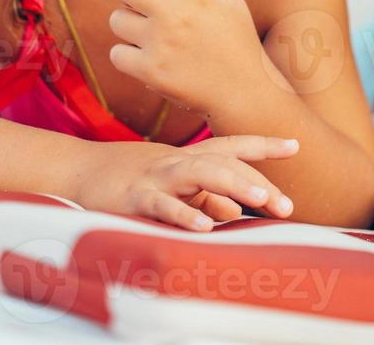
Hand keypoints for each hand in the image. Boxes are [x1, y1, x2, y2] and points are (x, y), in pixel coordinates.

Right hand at [71, 135, 298, 230]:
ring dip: (234, 186)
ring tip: (261, 202)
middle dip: (258, 182)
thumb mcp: (173, 185)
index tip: (296, 145)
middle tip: (287, 205)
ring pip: (200, 174)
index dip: (264, 145)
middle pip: (225, 163)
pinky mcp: (135, 198)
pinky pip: (164, 206)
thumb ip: (204, 197)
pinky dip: (184, 215)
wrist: (77, 170)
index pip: (233, 146)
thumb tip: (236, 213)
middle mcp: (178, 161)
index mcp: (189, 157)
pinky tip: (205, 227)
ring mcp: (157, 177)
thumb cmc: (131, 180)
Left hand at [109, 0, 265, 115]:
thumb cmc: (235, 42)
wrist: (243, 92)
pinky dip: (129, 55)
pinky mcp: (151, 72)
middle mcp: (178, 18)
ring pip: (117, 19)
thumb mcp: (230, 4)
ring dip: (130, 25)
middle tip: (143, 3)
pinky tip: (148, 57)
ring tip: (151, 35)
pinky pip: (117, 53)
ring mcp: (162, 45)